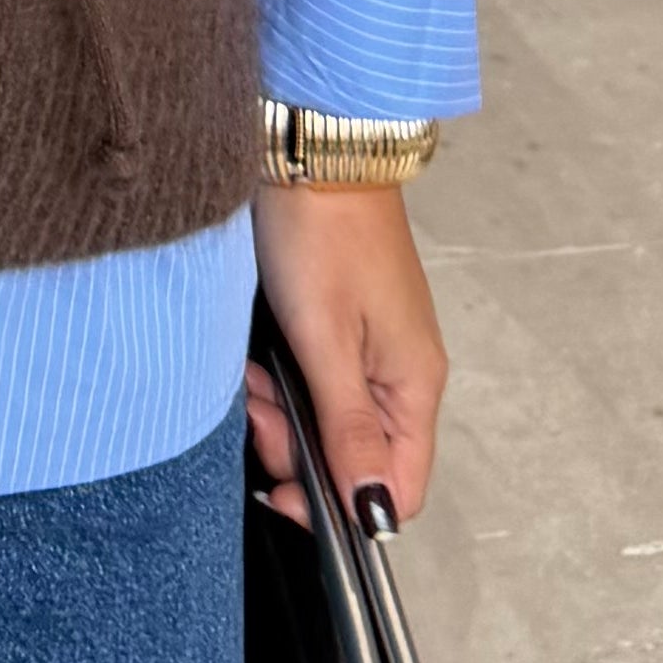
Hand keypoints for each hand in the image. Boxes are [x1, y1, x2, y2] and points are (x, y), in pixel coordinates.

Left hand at [245, 177, 445, 534]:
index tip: (282, 490)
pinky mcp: (345, 328)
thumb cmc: (323, 234)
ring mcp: (373, 351)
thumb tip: (373, 511)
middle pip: (356, 461)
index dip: (343, 507)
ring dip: (280, 414)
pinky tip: (256, 358)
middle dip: (296, 451)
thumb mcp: (326, 340)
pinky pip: (316, 384)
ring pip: (327, 424)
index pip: (398, 489)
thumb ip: (348, 429)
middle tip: (254, 411)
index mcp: (413, 385)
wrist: (313, 150)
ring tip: (249, 376)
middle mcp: (401, 376)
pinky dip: (280, 382)